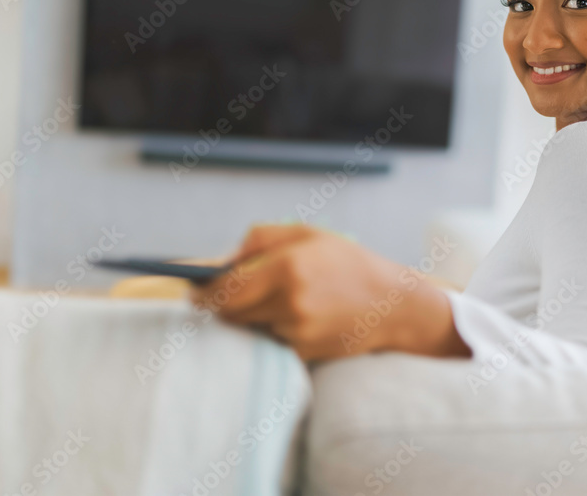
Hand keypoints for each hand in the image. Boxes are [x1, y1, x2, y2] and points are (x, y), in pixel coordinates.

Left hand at [188, 223, 470, 360]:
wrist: (393, 304)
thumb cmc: (349, 262)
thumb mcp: (307, 234)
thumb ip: (260, 239)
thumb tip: (222, 261)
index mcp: (287, 267)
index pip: (226, 288)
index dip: (204, 293)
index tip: (193, 292)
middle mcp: (290, 302)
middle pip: (232, 313)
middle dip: (223, 305)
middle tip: (220, 296)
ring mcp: (297, 331)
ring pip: (251, 328)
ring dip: (250, 317)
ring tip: (273, 301)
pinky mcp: (304, 352)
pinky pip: (272, 342)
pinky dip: (273, 331)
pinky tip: (295, 317)